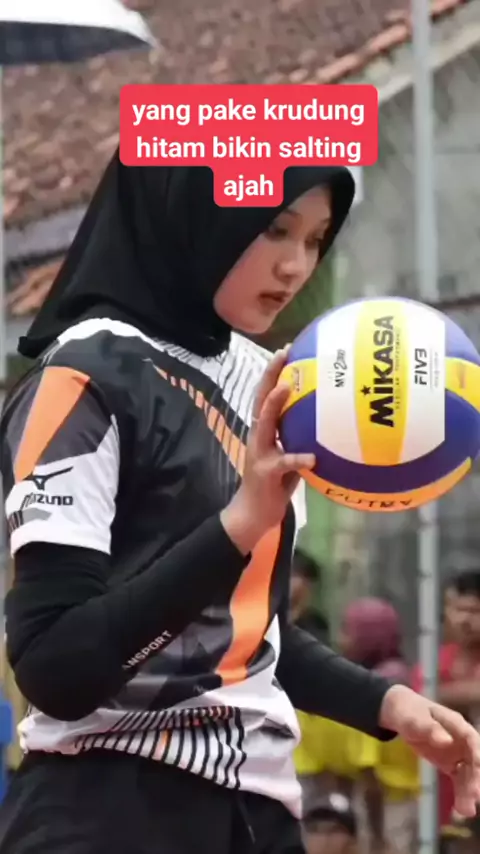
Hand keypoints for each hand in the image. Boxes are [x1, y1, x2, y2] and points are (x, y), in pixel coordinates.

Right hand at [221, 347, 314, 554]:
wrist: (253, 514)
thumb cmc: (275, 485)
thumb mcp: (290, 457)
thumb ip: (301, 439)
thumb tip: (328, 423)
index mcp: (264, 431)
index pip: (267, 394)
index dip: (275, 372)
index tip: (287, 350)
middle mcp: (258, 436)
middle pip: (261, 398)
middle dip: (270, 375)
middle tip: (283, 354)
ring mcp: (259, 452)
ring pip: (264, 422)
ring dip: (274, 404)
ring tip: (287, 387)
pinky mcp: (264, 472)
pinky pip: (283, 463)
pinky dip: (297, 458)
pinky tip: (312, 457)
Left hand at [380, 684, 479, 816]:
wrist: (401, 715)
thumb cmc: (410, 713)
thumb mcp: (415, 719)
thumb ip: (429, 729)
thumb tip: (445, 741)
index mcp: (456, 724)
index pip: (471, 739)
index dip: (477, 754)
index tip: (478, 768)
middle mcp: (462, 740)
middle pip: (474, 759)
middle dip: (475, 778)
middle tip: (473, 796)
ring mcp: (458, 753)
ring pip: (469, 773)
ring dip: (469, 790)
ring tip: (466, 810)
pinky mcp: (452, 764)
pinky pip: (460, 779)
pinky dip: (461, 793)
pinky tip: (461, 809)